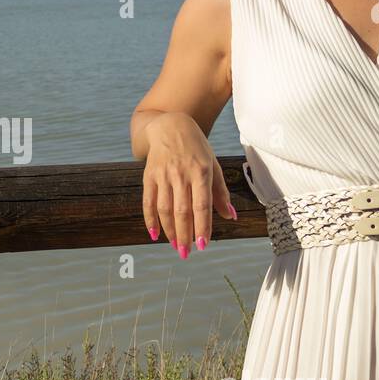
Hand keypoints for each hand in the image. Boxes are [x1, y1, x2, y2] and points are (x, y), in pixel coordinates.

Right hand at [141, 112, 235, 257]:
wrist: (170, 126)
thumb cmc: (197, 148)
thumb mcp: (213, 165)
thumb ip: (220, 192)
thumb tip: (230, 216)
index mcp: (201, 171)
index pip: (202, 205)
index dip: (202, 226)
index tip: (203, 245)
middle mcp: (181, 174)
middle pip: (182, 211)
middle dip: (184, 235)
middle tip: (186, 253)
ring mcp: (163, 175)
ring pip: (165, 209)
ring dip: (170, 230)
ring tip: (175, 246)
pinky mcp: (149, 176)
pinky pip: (148, 202)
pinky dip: (150, 220)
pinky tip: (155, 234)